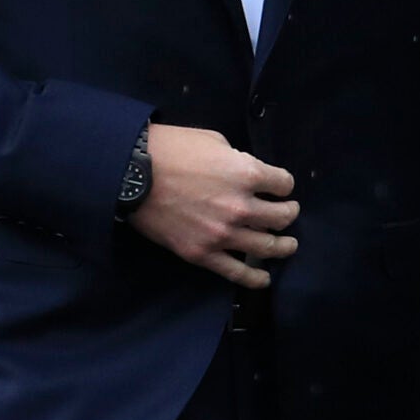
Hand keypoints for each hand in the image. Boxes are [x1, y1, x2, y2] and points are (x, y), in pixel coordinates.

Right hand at [127, 124, 296, 290]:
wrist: (131, 174)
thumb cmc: (171, 150)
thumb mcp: (214, 142)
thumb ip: (239, 160)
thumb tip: (248, 175)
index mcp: (247, 174)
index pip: (284, 184)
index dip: (284, 185)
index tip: (279, 188)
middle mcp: (240, 206)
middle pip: (282, 218)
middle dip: (288, 214)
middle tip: (287, 214)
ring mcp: (222, 234)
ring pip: (268, 247)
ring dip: (283, 246)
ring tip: (287, 245)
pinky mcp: (202, 253)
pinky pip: (236, 272)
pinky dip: (255, 278)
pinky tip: (264, 278)